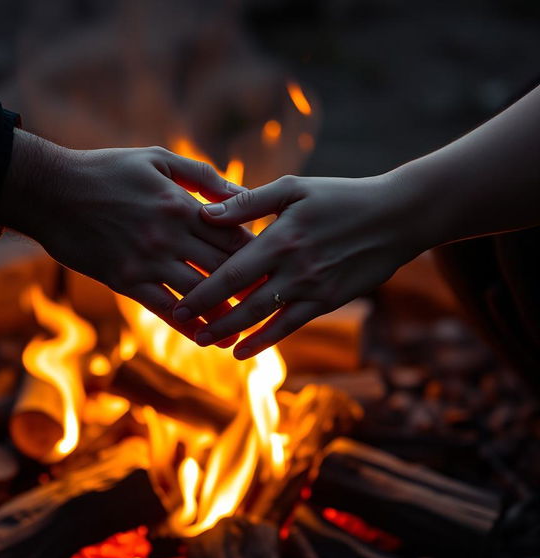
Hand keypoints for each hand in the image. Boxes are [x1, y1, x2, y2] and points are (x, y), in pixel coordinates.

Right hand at [0, 130, 251, 339]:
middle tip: (269, 303)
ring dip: (223, 312)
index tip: (273, 268)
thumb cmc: (105, 170)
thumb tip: (240, 193)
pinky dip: (187, 324)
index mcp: (182, 205)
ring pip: (198, 293)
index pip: (233, 235)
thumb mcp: (156, 159)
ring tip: (242, 326)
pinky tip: (204, 336)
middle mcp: (170, 236)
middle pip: (223, 268)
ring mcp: (147, 261)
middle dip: (249, 287)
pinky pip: (163, 308)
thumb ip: (201, 176)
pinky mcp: (125, 280)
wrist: (50, 191)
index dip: (258, 254)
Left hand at [173, 172, 427, 357]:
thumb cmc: (340, 196)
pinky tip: (244, 351)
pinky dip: (265, 340)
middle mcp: (294, 269)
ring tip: (208, 343)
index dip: (202, 292)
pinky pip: (290, 326)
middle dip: (212, 319)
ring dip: (233, 334)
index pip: (231, 272)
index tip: (177, 306)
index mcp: (280, 239)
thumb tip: (205, 214)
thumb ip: (248, 203)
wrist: (396, 217)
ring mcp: (312, 288)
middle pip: (242, 302)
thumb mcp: (294, 189)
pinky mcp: (327, 301)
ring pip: (264, 319)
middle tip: (187, 330)